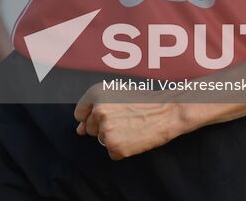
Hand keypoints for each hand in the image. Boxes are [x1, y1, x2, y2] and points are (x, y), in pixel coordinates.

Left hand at [73, 84, 193, 160]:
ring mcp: (106, 130)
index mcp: (96, 93)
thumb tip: (79, 130)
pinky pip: (112, 152)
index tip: (105, 118)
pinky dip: (122, 149)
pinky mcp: (115, 147)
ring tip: (131, 127)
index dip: (91, 118)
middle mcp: (98, 111)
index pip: (79, 113)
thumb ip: (94, 109)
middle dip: (104, 128)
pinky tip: (134, 138)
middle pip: (90, 129)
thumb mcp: (116, 95)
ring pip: (102, 140)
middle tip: (125, 121)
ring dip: (114, 138)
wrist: (167, 112)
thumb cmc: (143, 101)